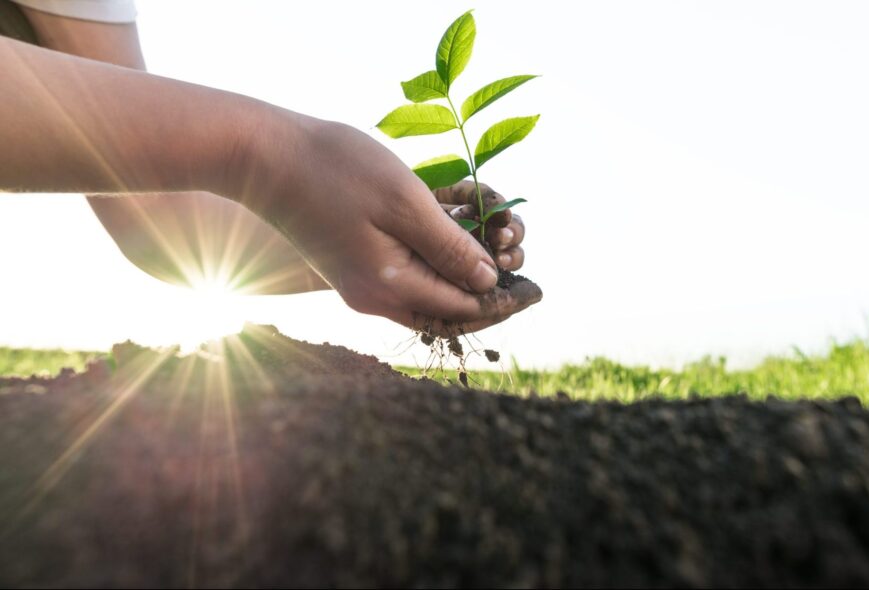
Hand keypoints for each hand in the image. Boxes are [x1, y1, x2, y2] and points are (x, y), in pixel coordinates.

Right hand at [241, 116, 541, 334]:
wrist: (261, 157)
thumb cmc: (335, 171)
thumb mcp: (404, 204)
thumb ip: (450, 247)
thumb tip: (489, 282)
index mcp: (390, 288)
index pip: (463, 309)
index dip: (506, 300)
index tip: (539, 290)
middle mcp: (376, 295)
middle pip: (449, 309)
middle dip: (491, 292)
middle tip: (526, 274)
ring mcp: (363, 280)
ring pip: (431, 290)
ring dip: (467, 272)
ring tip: (501, 247)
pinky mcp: (355, 260)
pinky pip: (410, 270)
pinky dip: (440, 256)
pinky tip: (461, 230)